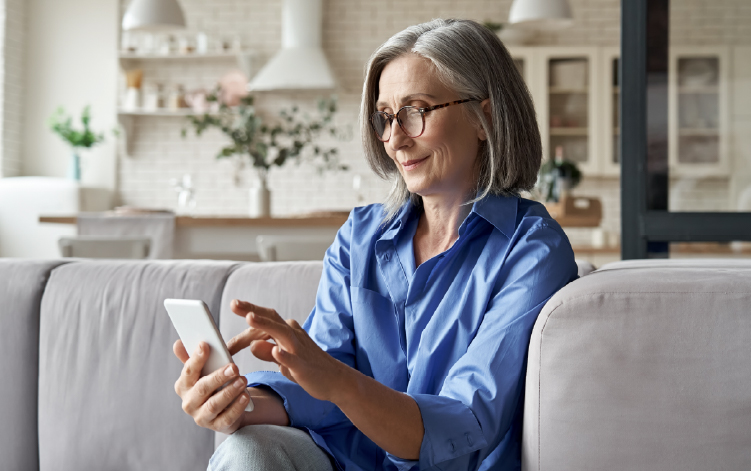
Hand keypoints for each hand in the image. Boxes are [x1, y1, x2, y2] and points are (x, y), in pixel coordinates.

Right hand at [173, 340, 250, 434]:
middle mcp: (189, 403)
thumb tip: (178, 343)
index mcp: (183, 386)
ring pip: (214, 405)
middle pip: (202, 389)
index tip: (205, 345)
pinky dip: (236, 407)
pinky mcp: (217, 426)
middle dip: (218, 377)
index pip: (188, 371)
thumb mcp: (203, 371)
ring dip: (229, 392)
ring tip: (242, 380)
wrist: (224, 409)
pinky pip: (227, 418)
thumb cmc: (212, 385)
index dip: (196, 358)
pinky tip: (245, 396)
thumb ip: (193, 358)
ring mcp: (201, 417)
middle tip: (234, 367)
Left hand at [229, 299, 347, 402]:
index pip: (266, 320)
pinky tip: (275, 351)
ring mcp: (299, 350)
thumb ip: (268, 352)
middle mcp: (293, 336)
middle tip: (234, 303)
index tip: (233, 305)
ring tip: (249, 318)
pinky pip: (293, 359)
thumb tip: (252, 345)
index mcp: (288, 332)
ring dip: (265, 324)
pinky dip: (284, 355)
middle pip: (272, 319)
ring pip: (281, 333)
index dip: (248, 314)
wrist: (336, 380)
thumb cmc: (309, 368)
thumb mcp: (284, 359)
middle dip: (253, 310)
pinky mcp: (304, 366)